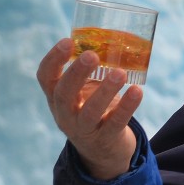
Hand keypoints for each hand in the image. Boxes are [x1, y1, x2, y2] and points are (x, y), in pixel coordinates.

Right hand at [35, 38, 141, 180]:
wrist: (103, 151)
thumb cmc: (93, 107)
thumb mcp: (85, 90)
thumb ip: (91, 68)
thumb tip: (113, 33)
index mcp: (57, 97)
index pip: (45, 78)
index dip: (53, 60)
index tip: (67, 41)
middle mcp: (65, 114)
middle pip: (64, 95)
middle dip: (76, 74)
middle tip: (92, 55)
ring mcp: (83, 129)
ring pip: (89, 112)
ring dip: (105, 92)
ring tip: (120, 73)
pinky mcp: (105, 139)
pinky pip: (115, 123)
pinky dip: (126, 107)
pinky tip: (137, 91)